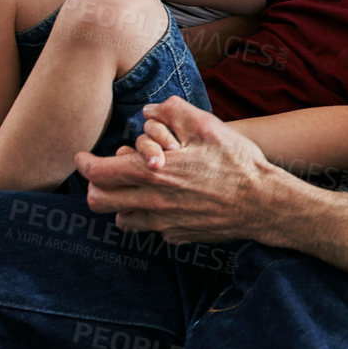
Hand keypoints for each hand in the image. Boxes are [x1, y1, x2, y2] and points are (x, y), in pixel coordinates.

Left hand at [78, 97, 284, 243]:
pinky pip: (151, 229)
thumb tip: (149, 111)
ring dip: (124, 203)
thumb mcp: (208, 126)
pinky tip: (171, 202)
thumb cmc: (237, 162)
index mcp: (154, 173)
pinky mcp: (178, 237)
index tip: (84, 158)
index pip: (98, 173)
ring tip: (141, 188)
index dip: (85, 163)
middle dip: (97, 185)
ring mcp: (164, 224)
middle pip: (99, 201)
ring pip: (122, 219)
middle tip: (112, 173)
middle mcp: (152, 202)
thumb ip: (173, 112)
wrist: (264, 203)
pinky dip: (152, 216)